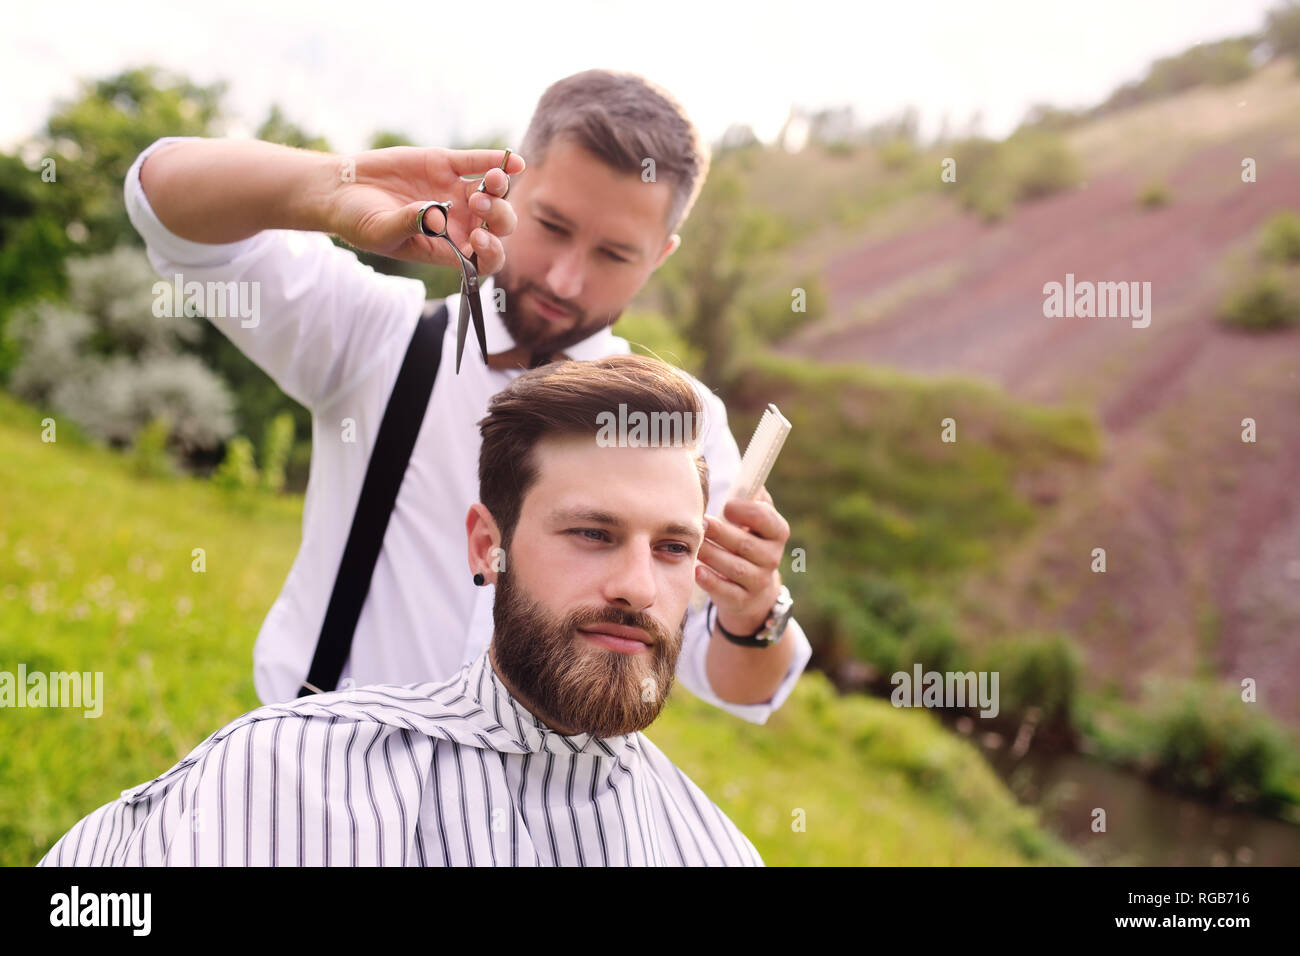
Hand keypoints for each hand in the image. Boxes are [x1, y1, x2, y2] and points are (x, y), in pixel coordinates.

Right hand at [325, 146, 523, 272]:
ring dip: (499, 188)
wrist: (341, 190)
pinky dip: (495, 161)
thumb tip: (435, 216)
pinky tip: (512, 160)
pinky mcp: (446, 165)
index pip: (484, 259)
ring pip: (493, 193)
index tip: (479, 237)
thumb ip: (408, 225)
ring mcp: (455, 193)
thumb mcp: (380, 231)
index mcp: (446, 248)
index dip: (491, 251)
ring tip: (491, 180)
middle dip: (498, 215)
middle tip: (477, 202)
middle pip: (497, 225)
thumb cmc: (358, 221)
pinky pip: (477, 163)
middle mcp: (458, 223)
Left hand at [694, 486, 789, 636]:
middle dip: (721, 532)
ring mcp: (759, 581)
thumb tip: (750, 478)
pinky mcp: (743, 600)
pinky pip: (727, 591)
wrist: (753, 589)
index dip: (747, 511)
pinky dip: (711, 581)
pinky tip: (697, 571)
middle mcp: (772, 558)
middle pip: (746, 544)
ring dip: (712, 554)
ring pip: (735, 567)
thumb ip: (753, 500)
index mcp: (777, 533)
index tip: (726, 506)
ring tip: (696, 544)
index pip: (767, 519)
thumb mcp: (755, 522)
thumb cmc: (747, 543)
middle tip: (701, 523)